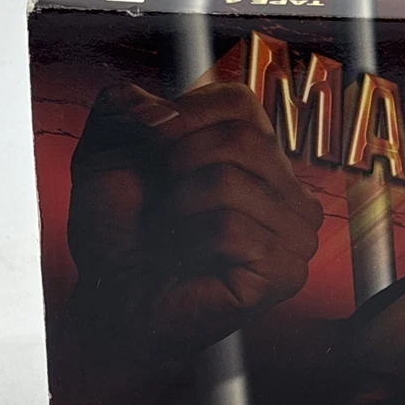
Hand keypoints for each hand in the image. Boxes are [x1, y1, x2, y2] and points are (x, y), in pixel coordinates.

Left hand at [64, 81, 322, 393]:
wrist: (115, 301)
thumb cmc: (123, 235)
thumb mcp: (109, 154)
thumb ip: (124, 109)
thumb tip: (155, 105)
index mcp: (262, 161)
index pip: (241, 103)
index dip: (184, 114)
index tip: (151, 144)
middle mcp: (290, 194)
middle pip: (245, 138)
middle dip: (179, 163)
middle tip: (161, 200)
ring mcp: (296, 235)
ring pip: (233, 183)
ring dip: (180, 208)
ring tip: (173, 233)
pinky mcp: (285, 272)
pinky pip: (234, 230)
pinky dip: (191, 243)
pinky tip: (188, 258)